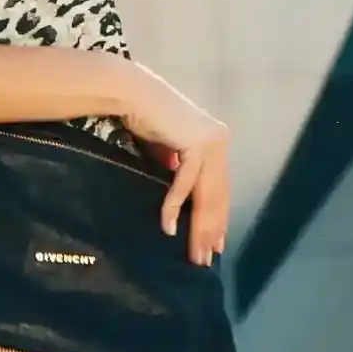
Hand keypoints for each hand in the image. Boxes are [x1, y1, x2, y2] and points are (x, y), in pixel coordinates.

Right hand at [116, 67, 231, 265]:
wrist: (132, 92)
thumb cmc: (145, 118)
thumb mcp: (168, 150)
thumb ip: (179, 170)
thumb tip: (180, 200)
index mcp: (216, 143)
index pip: (220, 189)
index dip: (218, 219)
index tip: (215, 244)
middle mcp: (220, 142)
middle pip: (216, 196)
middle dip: (210, 231)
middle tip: (204, 259)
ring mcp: (211, 143)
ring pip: (206, 195)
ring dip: (198, 228)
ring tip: (193, 253)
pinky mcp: (196, 144)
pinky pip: (185, 183)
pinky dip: (174, 206)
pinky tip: (168, 227)